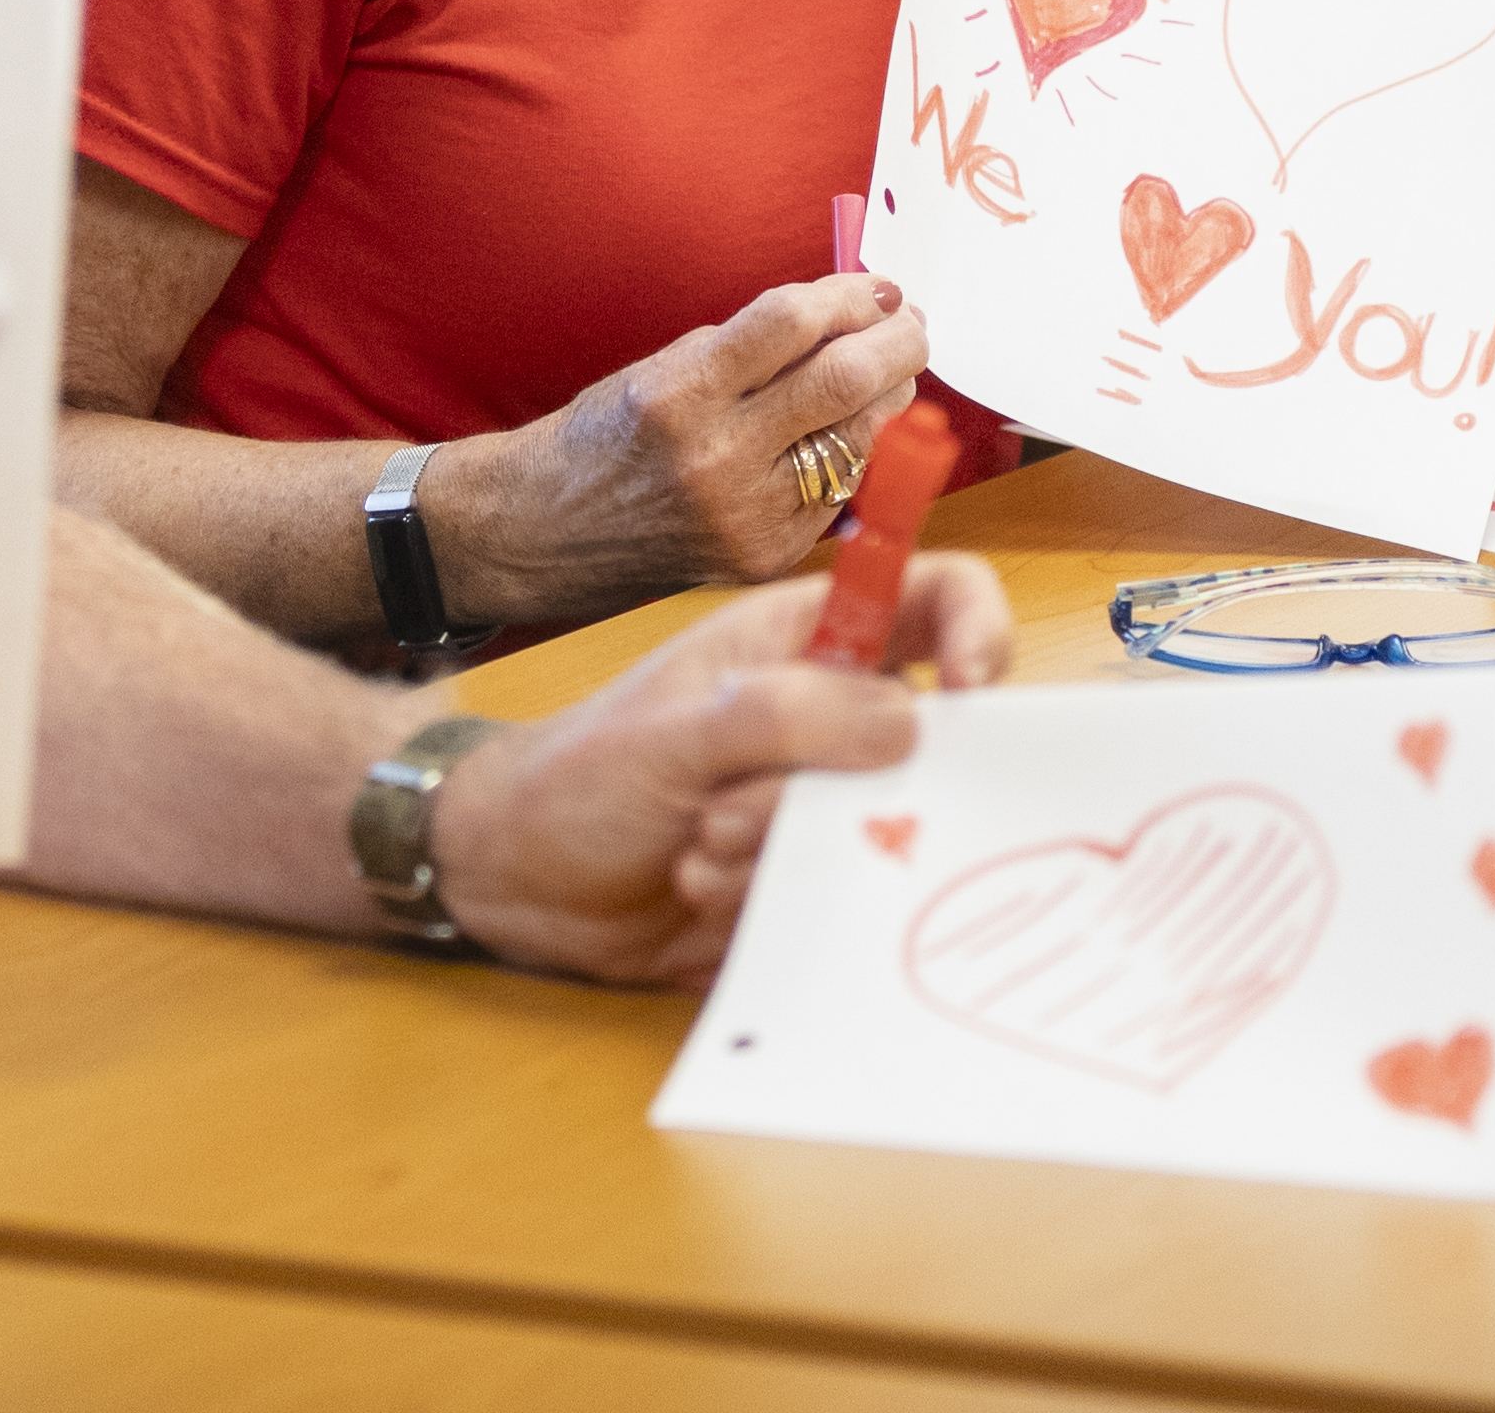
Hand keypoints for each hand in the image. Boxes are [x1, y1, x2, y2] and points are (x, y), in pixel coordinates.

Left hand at [425, 558, 1014, 986]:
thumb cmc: (578, 775)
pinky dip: (778, 898)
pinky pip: (850, 892)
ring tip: (698, 850)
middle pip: (930, 737)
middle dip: (848, 788)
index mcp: (810, 638)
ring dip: (788, 850)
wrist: (514, 877)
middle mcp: (834, 713)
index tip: (972, 690)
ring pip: (887, 827)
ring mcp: (825, 797)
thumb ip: (783, 715)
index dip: (979, 628)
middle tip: (738, 809)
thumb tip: (909, 721)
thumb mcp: (672, 732)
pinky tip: (700, 888)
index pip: (936, 597)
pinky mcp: (811, 873)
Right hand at [465, 276, 929, 626]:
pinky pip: (838, 491)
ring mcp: (745, 516)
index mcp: (679, 394)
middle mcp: (715, 457)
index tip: (875, 285)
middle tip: (909, 320)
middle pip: (843, 381)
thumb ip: (752, 346)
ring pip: (858, 440)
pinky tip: (851, 429)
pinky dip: (854, 453)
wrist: (545, 530)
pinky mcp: (764, 556)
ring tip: (891, 370)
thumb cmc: (608, 435)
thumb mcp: (663, 368)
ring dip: (888, 396)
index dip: (849, 295)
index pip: (792, 323)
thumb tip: (848, 316)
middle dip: (896, 341)